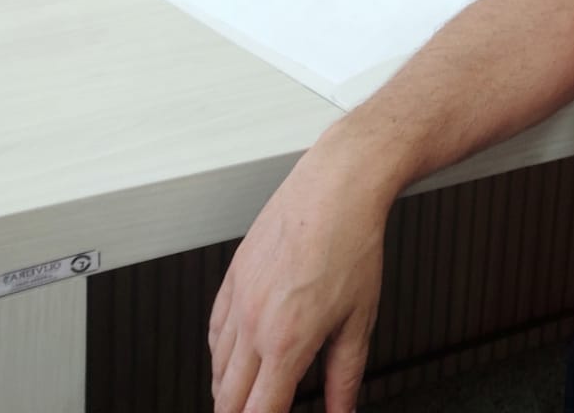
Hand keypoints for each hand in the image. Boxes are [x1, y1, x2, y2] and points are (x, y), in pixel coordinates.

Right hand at [209, 141, 388, 412]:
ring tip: (251, 397)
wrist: (338, 183)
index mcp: (287, 339)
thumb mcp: (360, 319)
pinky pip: (214, 331)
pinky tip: (238, 358)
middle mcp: (254, 321)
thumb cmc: (352, 240)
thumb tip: (343, 412)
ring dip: (229, 391)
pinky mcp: (233, 275)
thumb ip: (346, 377)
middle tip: (263, 411)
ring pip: (216, 368)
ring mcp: (239, 297)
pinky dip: (221, 355)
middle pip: (227, 398)